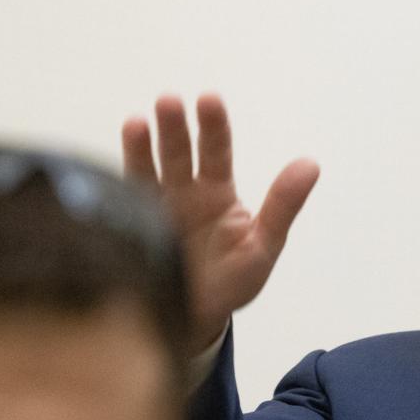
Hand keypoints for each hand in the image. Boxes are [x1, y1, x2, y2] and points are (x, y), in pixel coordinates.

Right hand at [122, 93, 320, 347]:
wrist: (196, 320)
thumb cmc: (233, 282)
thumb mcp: (264, 245)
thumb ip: (283, 205)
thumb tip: (311, 164)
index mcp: (217, 195)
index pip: (216, 151)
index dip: (213, 126)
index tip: (208, 100)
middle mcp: (184, 194)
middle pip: (179, 153)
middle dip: (175, 128)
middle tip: (170, 101)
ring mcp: (155, 210)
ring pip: (147, 170)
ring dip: (141, 146)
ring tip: (138, 123)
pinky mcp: (131, 229)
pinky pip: (123, 201)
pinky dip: (117, 183)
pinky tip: (107, 172)